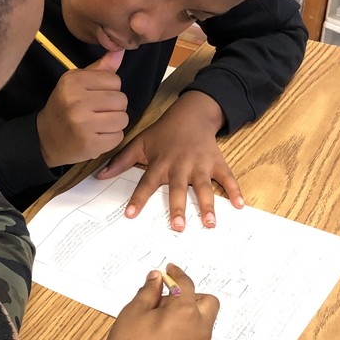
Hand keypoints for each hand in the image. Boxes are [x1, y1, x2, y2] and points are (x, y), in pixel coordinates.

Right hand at [36, 49, 127, 167]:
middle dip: (114, 107)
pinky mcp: (89, 144)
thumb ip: (100, 68)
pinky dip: (112, 138)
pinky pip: (118, 136)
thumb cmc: (65, 106)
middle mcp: (76, 101)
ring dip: (116, 123)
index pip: (115, 80)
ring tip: (100, 124)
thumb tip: (121, 50)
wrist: (45, 139)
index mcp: (73, 81)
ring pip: (123, 118)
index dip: (110, 89)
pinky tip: (98, 136)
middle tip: (99, 113)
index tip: (96, 97)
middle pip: (121, 99)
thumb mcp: (77, 82)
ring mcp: (83, 124)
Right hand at [78, 265, 218, 339]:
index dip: (176, 275)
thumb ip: (148, 293)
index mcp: (185, 311)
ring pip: (204, 323)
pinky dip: (188, 333)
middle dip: (192, 296)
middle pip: (208, 302)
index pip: (185, 284)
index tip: (169, 271)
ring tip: (162, 321)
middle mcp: (200, 329)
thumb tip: (156, 278)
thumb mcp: (133, 314)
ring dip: (190, 315)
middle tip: (168, 298)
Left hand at [96, 90, 243, 230]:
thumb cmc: (164, 133)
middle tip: (178, 226)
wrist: (192, 113)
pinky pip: (227, 177)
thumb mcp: (140, 143)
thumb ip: (121, 161)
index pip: (146, 183)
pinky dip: (235, 190)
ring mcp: (200, 164)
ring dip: (207, 205)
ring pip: (204, 186)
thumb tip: (99, 176)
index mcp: (160, 163)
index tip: (131, 215)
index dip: (138, 198)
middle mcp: (180, 165)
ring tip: (209, 223)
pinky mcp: (216, 162)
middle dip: (178, 207)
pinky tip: (240, 205)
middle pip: (178, 188)